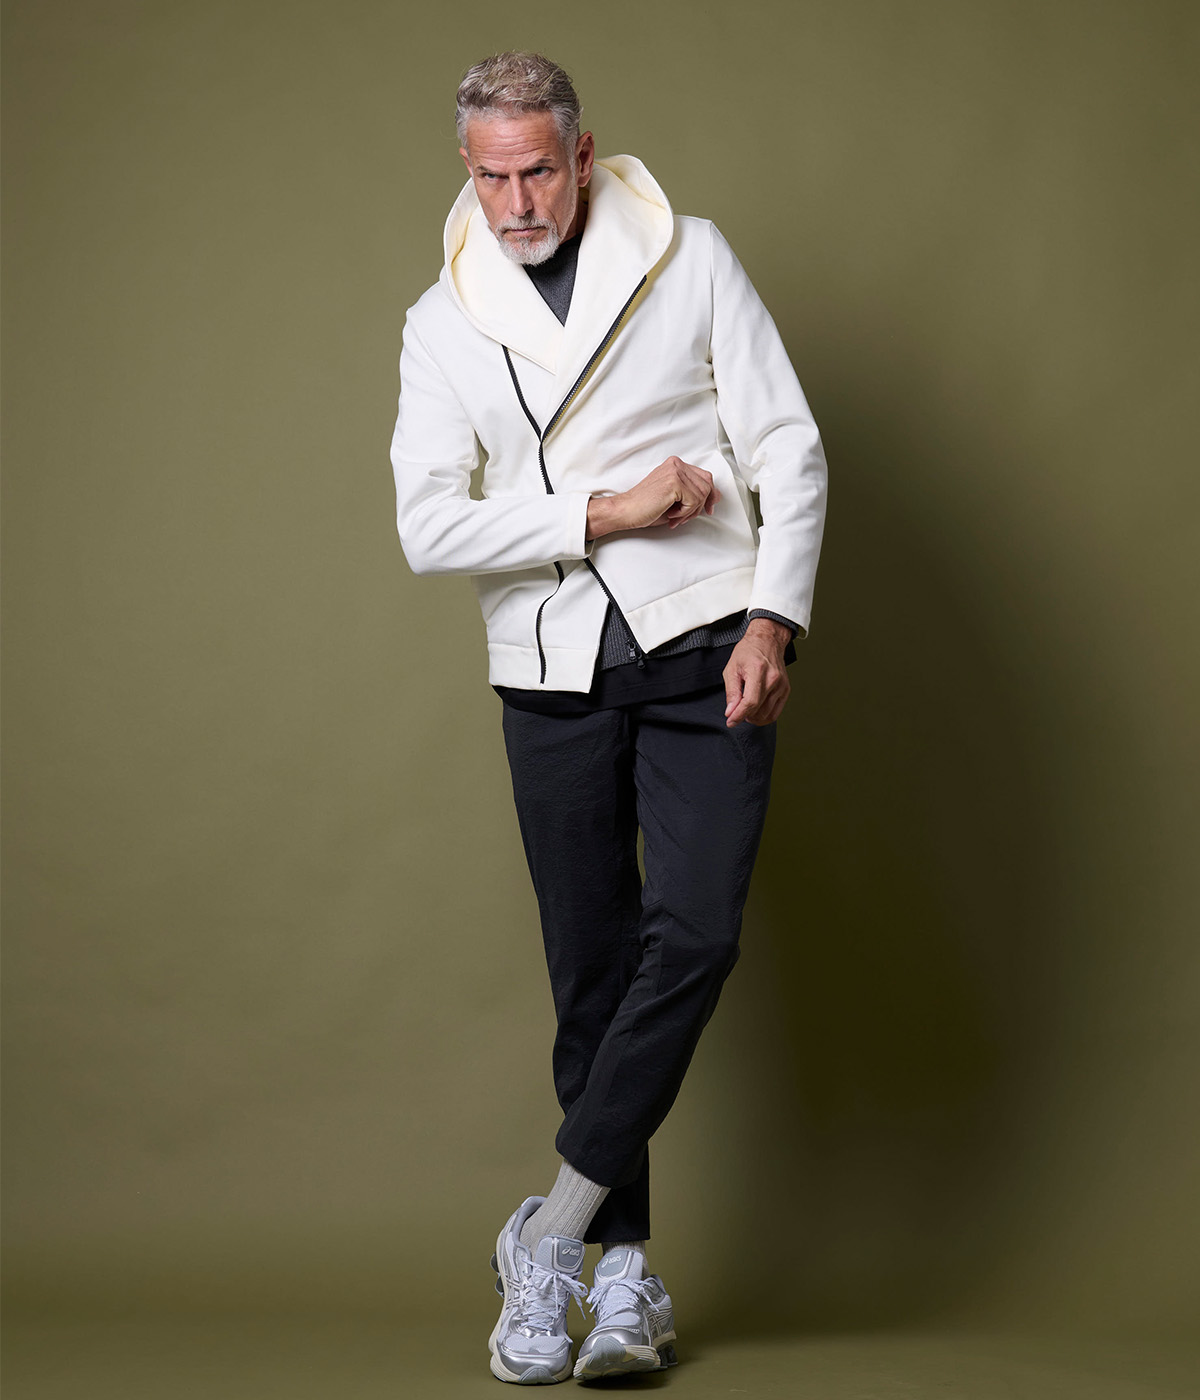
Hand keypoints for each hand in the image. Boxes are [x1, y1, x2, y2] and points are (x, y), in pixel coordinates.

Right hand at [586, 456, 720, 537]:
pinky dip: (685, 513)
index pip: (705, 477)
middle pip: (707, 485)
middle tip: (684, 517)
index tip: (705, 510)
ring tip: (675, 516)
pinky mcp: (674, 482)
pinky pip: (694, 501)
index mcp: (676, 465)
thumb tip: (717, 496)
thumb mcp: (676, 500)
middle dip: (700, 506)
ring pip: (702, 494)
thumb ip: (695, 495)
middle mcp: (676, 464)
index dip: (709, 496)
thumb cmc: (646, 507)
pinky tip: (671, 514)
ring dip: (691, 512)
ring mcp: (675, 471)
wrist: (626, 511)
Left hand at [723, 619, 790, 726]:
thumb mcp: (732, 669)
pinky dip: (764, 717)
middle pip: (758, 710)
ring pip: (767, 714)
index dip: (739, 715)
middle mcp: (773, 679)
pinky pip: (776, 712)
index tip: (730, 721)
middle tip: (735, 712)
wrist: (767, 641)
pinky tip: (756, 711)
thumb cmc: (748, 652)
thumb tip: (730, 712)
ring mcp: (782, 685)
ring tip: (745, 710)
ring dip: (754, 717)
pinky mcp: (786, 690)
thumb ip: (731, 692)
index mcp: (758, 671)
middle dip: (744, 716)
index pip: (750, 702)